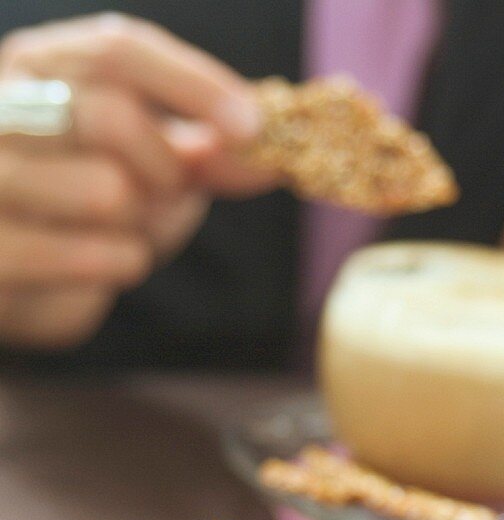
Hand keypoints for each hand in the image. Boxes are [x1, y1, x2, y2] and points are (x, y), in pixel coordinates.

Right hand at [0, 13, 272, 348]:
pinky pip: (94, 256)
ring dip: (142, 224)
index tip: (252, 126)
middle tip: (170, 191)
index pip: (117, 48)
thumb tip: (270, 154)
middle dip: (165, 166)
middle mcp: (0, 107)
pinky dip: (124, 265)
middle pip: (109, 114)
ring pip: (106, 191)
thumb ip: (209, 153)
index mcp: (41, 66)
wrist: (24, 281)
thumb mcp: (155, 168)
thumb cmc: (89, 211)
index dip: (194, 84)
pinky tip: (107, 264)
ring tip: (121, 230)